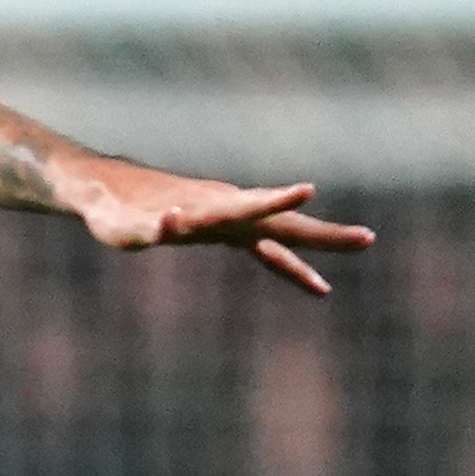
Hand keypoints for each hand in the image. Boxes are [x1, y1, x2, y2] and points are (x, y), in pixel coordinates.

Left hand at [61, 164, 373, 297]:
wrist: (106, 194)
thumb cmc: (109, 209)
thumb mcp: (120, 225)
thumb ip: (140, 229)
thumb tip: (167, 225)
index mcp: (210, 209)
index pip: (252, 210)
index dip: (279, 203)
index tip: (309, 191)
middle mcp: (225, 212)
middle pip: (283, 226)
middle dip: (323, 236)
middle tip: (368, 238)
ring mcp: (226, 221)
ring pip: (280, 234)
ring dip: (315, 249)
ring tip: (359, 243)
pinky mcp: (221, 231)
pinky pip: (264, 250)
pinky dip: (289, 265)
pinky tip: (317, 284)